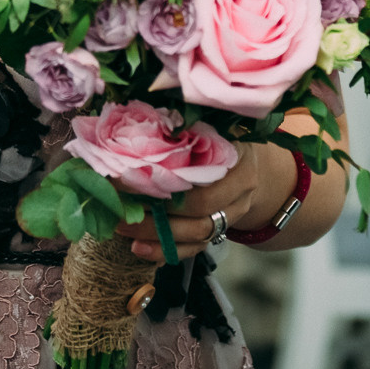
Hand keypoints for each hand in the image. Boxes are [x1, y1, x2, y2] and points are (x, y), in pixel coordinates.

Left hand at [114, 140, 293, 260]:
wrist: (251, 166)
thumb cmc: (220, 139)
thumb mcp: (210, 125)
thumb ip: (182, 124)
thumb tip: (134, 117)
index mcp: (236, 158)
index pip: (201, 175)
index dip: (162, 178)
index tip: (125, 173)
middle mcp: (240, 190)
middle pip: (199, 209)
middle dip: (155, 210)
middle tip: (118, 204)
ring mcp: (232, 215)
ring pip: (196, 234)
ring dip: (156, 234)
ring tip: (121, 226)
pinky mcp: (220, 233)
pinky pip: (194, 249)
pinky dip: (165, 251)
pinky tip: (139, 248)